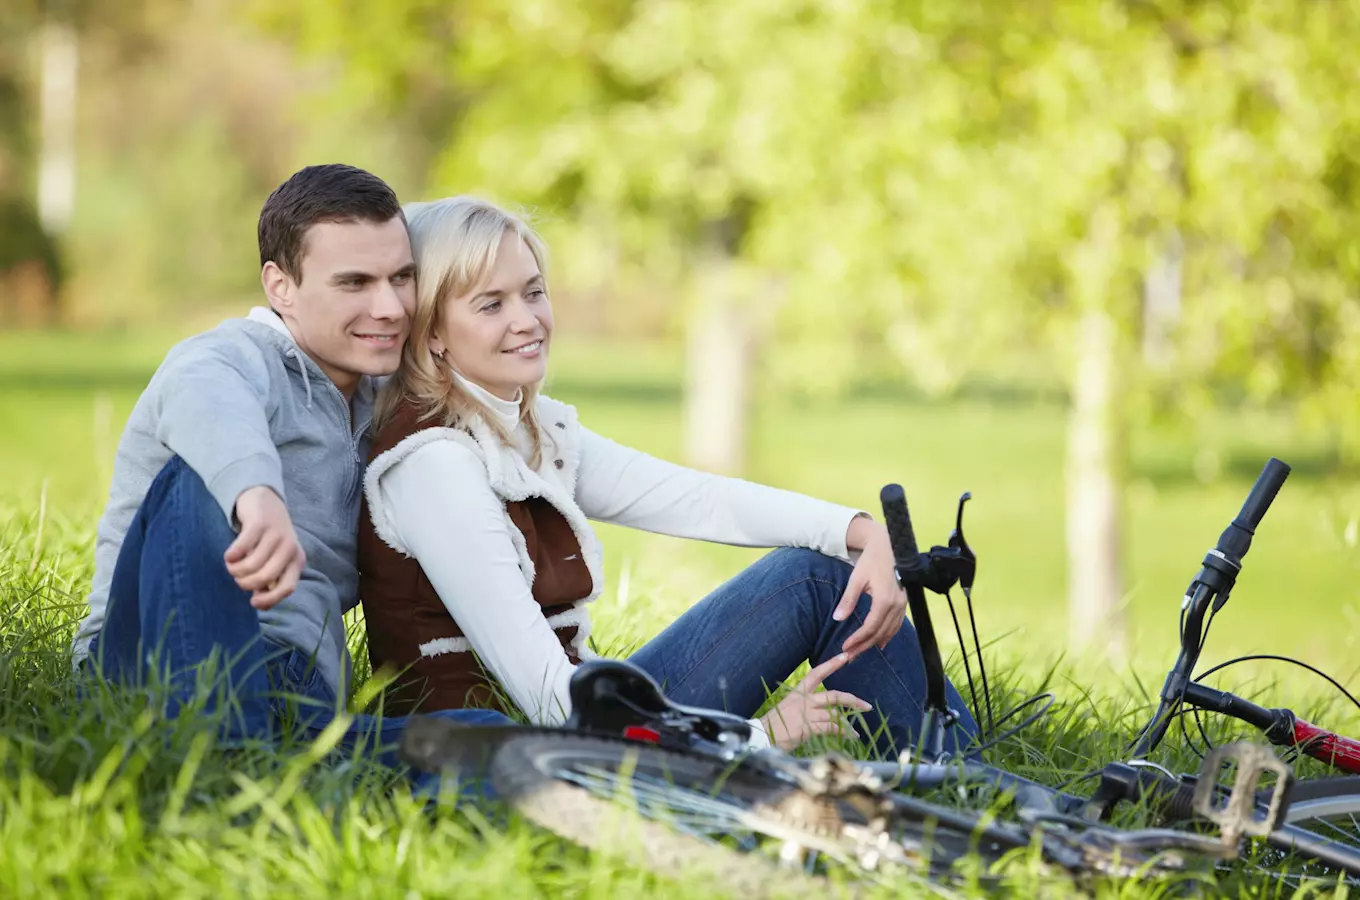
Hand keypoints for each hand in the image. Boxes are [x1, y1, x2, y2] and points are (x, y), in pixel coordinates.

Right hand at [225, 486, 304, 609]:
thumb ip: (270, 581)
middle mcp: (290, 548)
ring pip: (251, 565)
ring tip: (232, 566)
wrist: (266, 502)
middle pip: (265, 577)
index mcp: (297, 560)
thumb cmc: (269, 539)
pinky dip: (231, 556)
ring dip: (235, 570)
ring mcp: (276, 534)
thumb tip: (261, 606)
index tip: (252, 603)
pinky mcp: (260, 523)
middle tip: (238, 578)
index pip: (287, 588)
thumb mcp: (276, 559)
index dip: (269, 600)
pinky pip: (241, 548)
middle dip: (245, 583)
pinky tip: (229, 555)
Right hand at [759, 653, 871, 750]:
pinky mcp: (809, 727)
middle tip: (866, 706)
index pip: (817, 673)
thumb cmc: (774, 724)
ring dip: (848, 724)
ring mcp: (807, 713)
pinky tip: (848, 737)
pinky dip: (843, 733)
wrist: (761, 736)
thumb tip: (823, 711)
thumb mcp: (788, 708)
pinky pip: (832, 728)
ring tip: (855, 732)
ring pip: (836, 715)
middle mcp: (804, 700)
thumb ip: (805, 706)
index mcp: (798, 692)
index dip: (832, 664)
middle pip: (835, 696)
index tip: (845, 656)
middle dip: (853, 700)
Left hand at [833, 517, 906, 655]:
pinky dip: (888, 635)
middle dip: (864, 645)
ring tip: (860, 652)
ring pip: (889, 631)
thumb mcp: (856, 579)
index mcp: (885, 599)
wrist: (887, 546)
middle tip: (850, 656)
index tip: (845, 647)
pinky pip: (897, 624)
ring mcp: (902, 604)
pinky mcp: (904, 602)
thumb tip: (837, 618)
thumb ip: (848, 599)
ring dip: (875, 643)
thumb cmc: (870, 561)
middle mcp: (897, 604)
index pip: (870, 627)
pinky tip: (880, 643)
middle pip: (880, 632)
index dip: (858, 639)